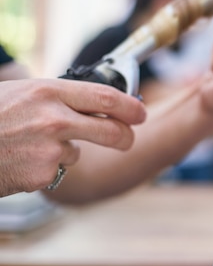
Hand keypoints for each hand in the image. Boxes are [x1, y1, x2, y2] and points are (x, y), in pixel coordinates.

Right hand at [0, 78, 145, 195]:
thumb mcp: (21, 93)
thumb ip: (57, 97)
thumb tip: (97, 102)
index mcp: (49, 91)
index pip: (106, 97)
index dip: (130, 106)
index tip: (140, 112)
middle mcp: (54, 118)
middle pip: (111, 130)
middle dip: (125, 137)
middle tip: (127, 139)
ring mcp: (49, 148)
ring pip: (77, 152)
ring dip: (62, 151)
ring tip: (27, 144)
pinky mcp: (42, 174)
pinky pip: (56, 170)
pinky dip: (43, 168)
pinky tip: (19, 160)